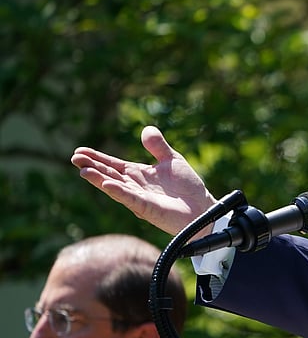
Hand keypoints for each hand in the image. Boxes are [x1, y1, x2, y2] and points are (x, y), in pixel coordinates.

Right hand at [71, 126, 217, 235]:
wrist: (203, 208)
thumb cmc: (188, 188)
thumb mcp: (173, 160)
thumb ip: (158, 146)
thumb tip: (146, 129)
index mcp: (139, 174)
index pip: (113, 164)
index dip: (97, 158)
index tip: (80, 150)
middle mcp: (135, 186)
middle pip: (109, 174)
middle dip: (92, 166)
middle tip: (75, 158)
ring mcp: (139, 198)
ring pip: (116, 187)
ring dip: (100, 179)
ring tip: (84, 171)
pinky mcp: (148, 208)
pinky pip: (130, 199)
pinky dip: (119, 192)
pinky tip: (107, 184)